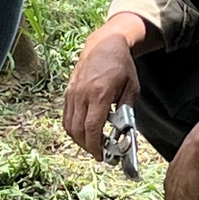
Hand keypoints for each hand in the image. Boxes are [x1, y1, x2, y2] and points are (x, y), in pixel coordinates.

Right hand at [61, 16, 142, 156]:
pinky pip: (66, 115)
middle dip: (87, 146)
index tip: (102, 155)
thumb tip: (124, 132)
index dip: (95, 145)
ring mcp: (72, 92)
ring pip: (69, 124)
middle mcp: (82, 94)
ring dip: (79, 139)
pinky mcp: (68, 91)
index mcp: (99, 93)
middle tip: (99, 152)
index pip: (92, 127)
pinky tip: (84, 129)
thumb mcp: (132, 87)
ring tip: (92, 143)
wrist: (104, 44)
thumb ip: (127, 110)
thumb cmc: (121, 65)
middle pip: (78, 130)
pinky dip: (73, 127)